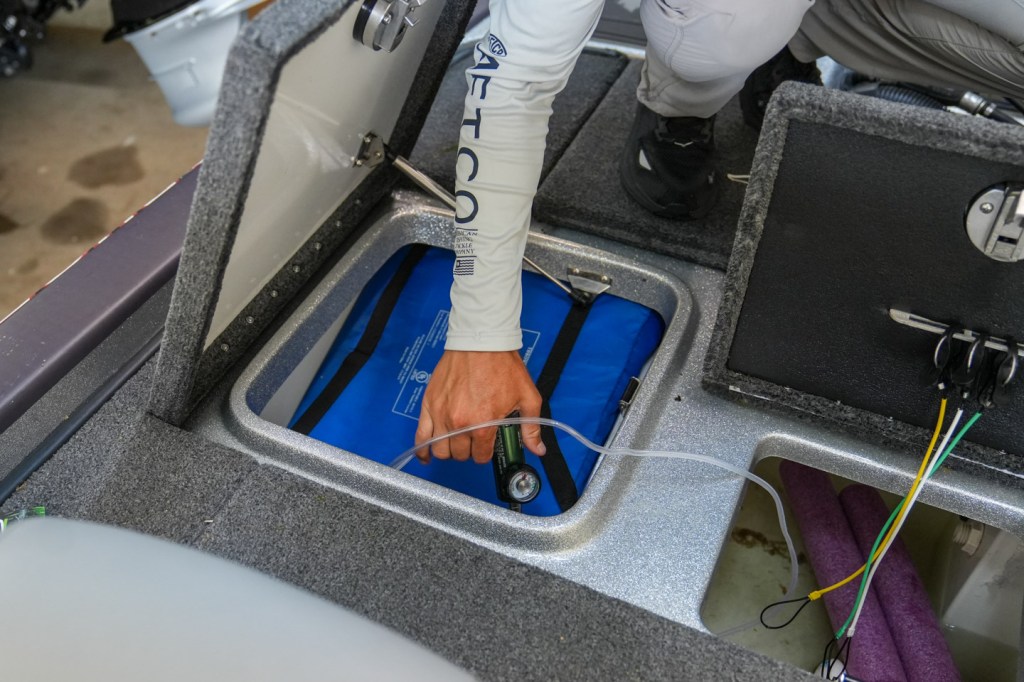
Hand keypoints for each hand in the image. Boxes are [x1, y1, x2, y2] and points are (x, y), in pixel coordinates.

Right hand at [415, 350, 545, 463]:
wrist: (482, 341)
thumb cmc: (503, 366)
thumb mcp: (527, 397)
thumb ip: (531, 428)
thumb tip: (538, 450)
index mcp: (483, 425)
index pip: (481, 456)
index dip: (487, 453)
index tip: (488, 445)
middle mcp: (459, 423)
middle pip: (460, 455)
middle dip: (469, 451)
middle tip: (475, 439)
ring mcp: (441, 414)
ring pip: (440, 449)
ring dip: (449, 450)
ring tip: (457, 442)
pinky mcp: (429, 404)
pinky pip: (420, 436)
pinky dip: (422, 449)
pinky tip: (426, 454)